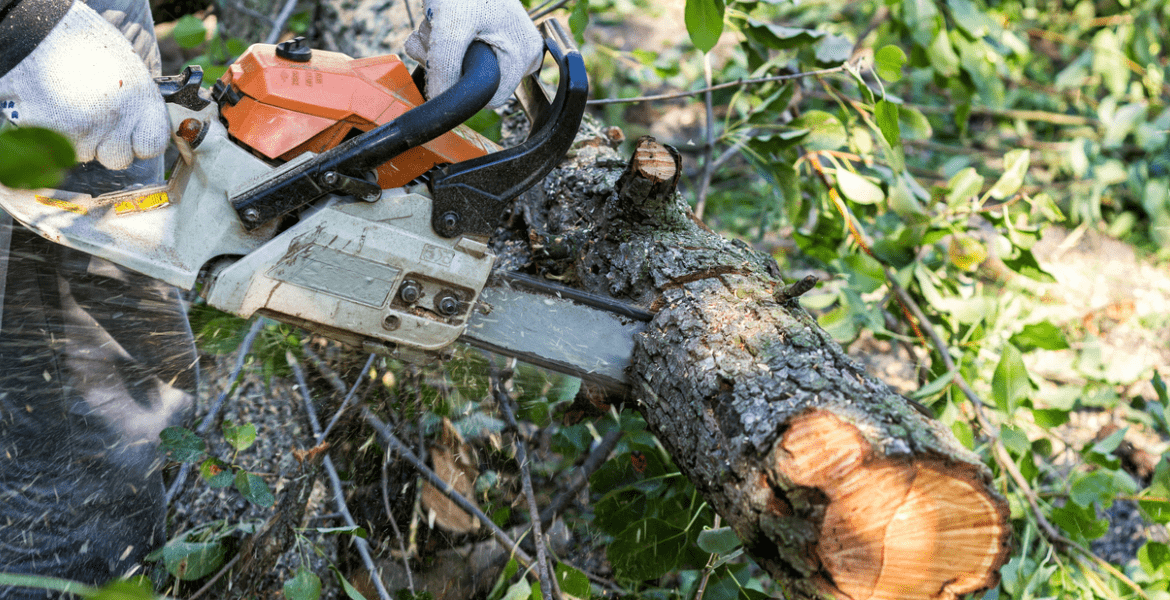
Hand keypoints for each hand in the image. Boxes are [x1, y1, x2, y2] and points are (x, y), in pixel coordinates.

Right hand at [0, 1, 167, 170]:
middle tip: (96, 119)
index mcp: (140, 102)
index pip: (152, 146)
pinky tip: (53, 106)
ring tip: (71, 104)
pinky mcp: (52, 135)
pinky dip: (55, 133)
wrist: (41, 32)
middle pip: (118, 159)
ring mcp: (83, 131)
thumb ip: (139, 104)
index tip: (134, 133)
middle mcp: (116, 120)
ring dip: (80, 138)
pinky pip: (59, 146)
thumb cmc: (87, 44)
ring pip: (86, 154)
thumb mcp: (127, 69)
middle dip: (108, 145)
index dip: (142, 142)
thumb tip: (145, 127)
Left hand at [405, 0, 543, 108]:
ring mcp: (502, 42)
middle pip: (473, 80)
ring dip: (436, 49)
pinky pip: (457, 53)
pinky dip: (437, 41)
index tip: (442, 61)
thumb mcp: (450, 28)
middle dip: (444, 63)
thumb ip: (445, 68)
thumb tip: (439, 100)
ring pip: (460, 67)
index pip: (490, 97)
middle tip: (434, 36)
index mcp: (524, 54)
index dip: (460, 85)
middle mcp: (519, 52)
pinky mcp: (486, 35)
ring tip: (433, 23)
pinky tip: (434, 23)